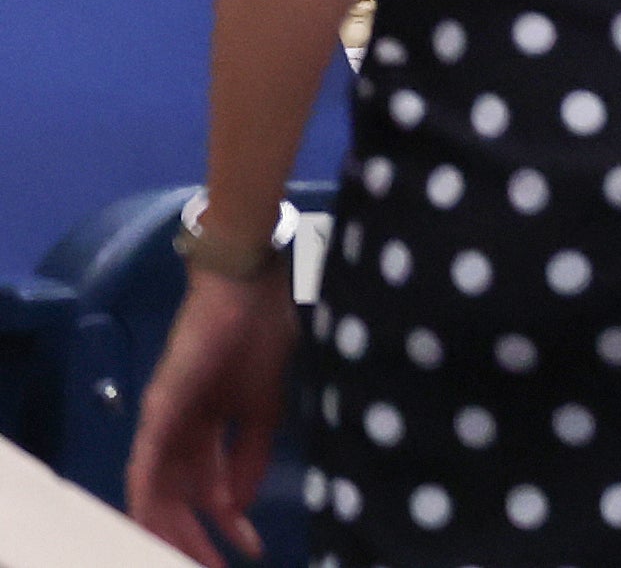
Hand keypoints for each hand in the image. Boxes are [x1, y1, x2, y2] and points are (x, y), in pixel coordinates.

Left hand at [128, 263, 295, 562]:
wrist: (250, 289)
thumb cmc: (262, 337)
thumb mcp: (266, 407)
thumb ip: (251, 456)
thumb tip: (238, 505)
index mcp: (210, 430)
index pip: (212, 489)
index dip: (230, 523)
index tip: (251, 549)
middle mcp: (181, 433)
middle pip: (179, 498)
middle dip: (196, 538)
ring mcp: (165, 422)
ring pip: (156, 490)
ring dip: (169, 529)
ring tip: (191, 559)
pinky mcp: (158, 410)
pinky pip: (144, 464)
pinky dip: (146, 496)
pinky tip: (151, 523)